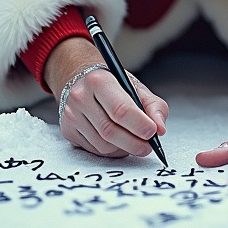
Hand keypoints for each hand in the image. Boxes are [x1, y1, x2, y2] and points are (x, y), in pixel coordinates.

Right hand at [46, 36, 167, 158]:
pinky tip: (119, 143)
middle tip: (148, 146)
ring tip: (135, 143)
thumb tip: (160, 128)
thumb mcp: (134, 85)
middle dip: (134, 142)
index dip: (139, 124)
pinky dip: (111, 151)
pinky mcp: (67, 131)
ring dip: (124, 149)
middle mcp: (80, 97)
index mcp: (99, 81)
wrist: (79, 77)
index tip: (153, 132)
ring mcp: (71, 116)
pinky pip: (94, 150)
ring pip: (102, 145)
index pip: (120, 109)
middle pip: (110, 131)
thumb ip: (153, 105)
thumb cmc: (110, 82)